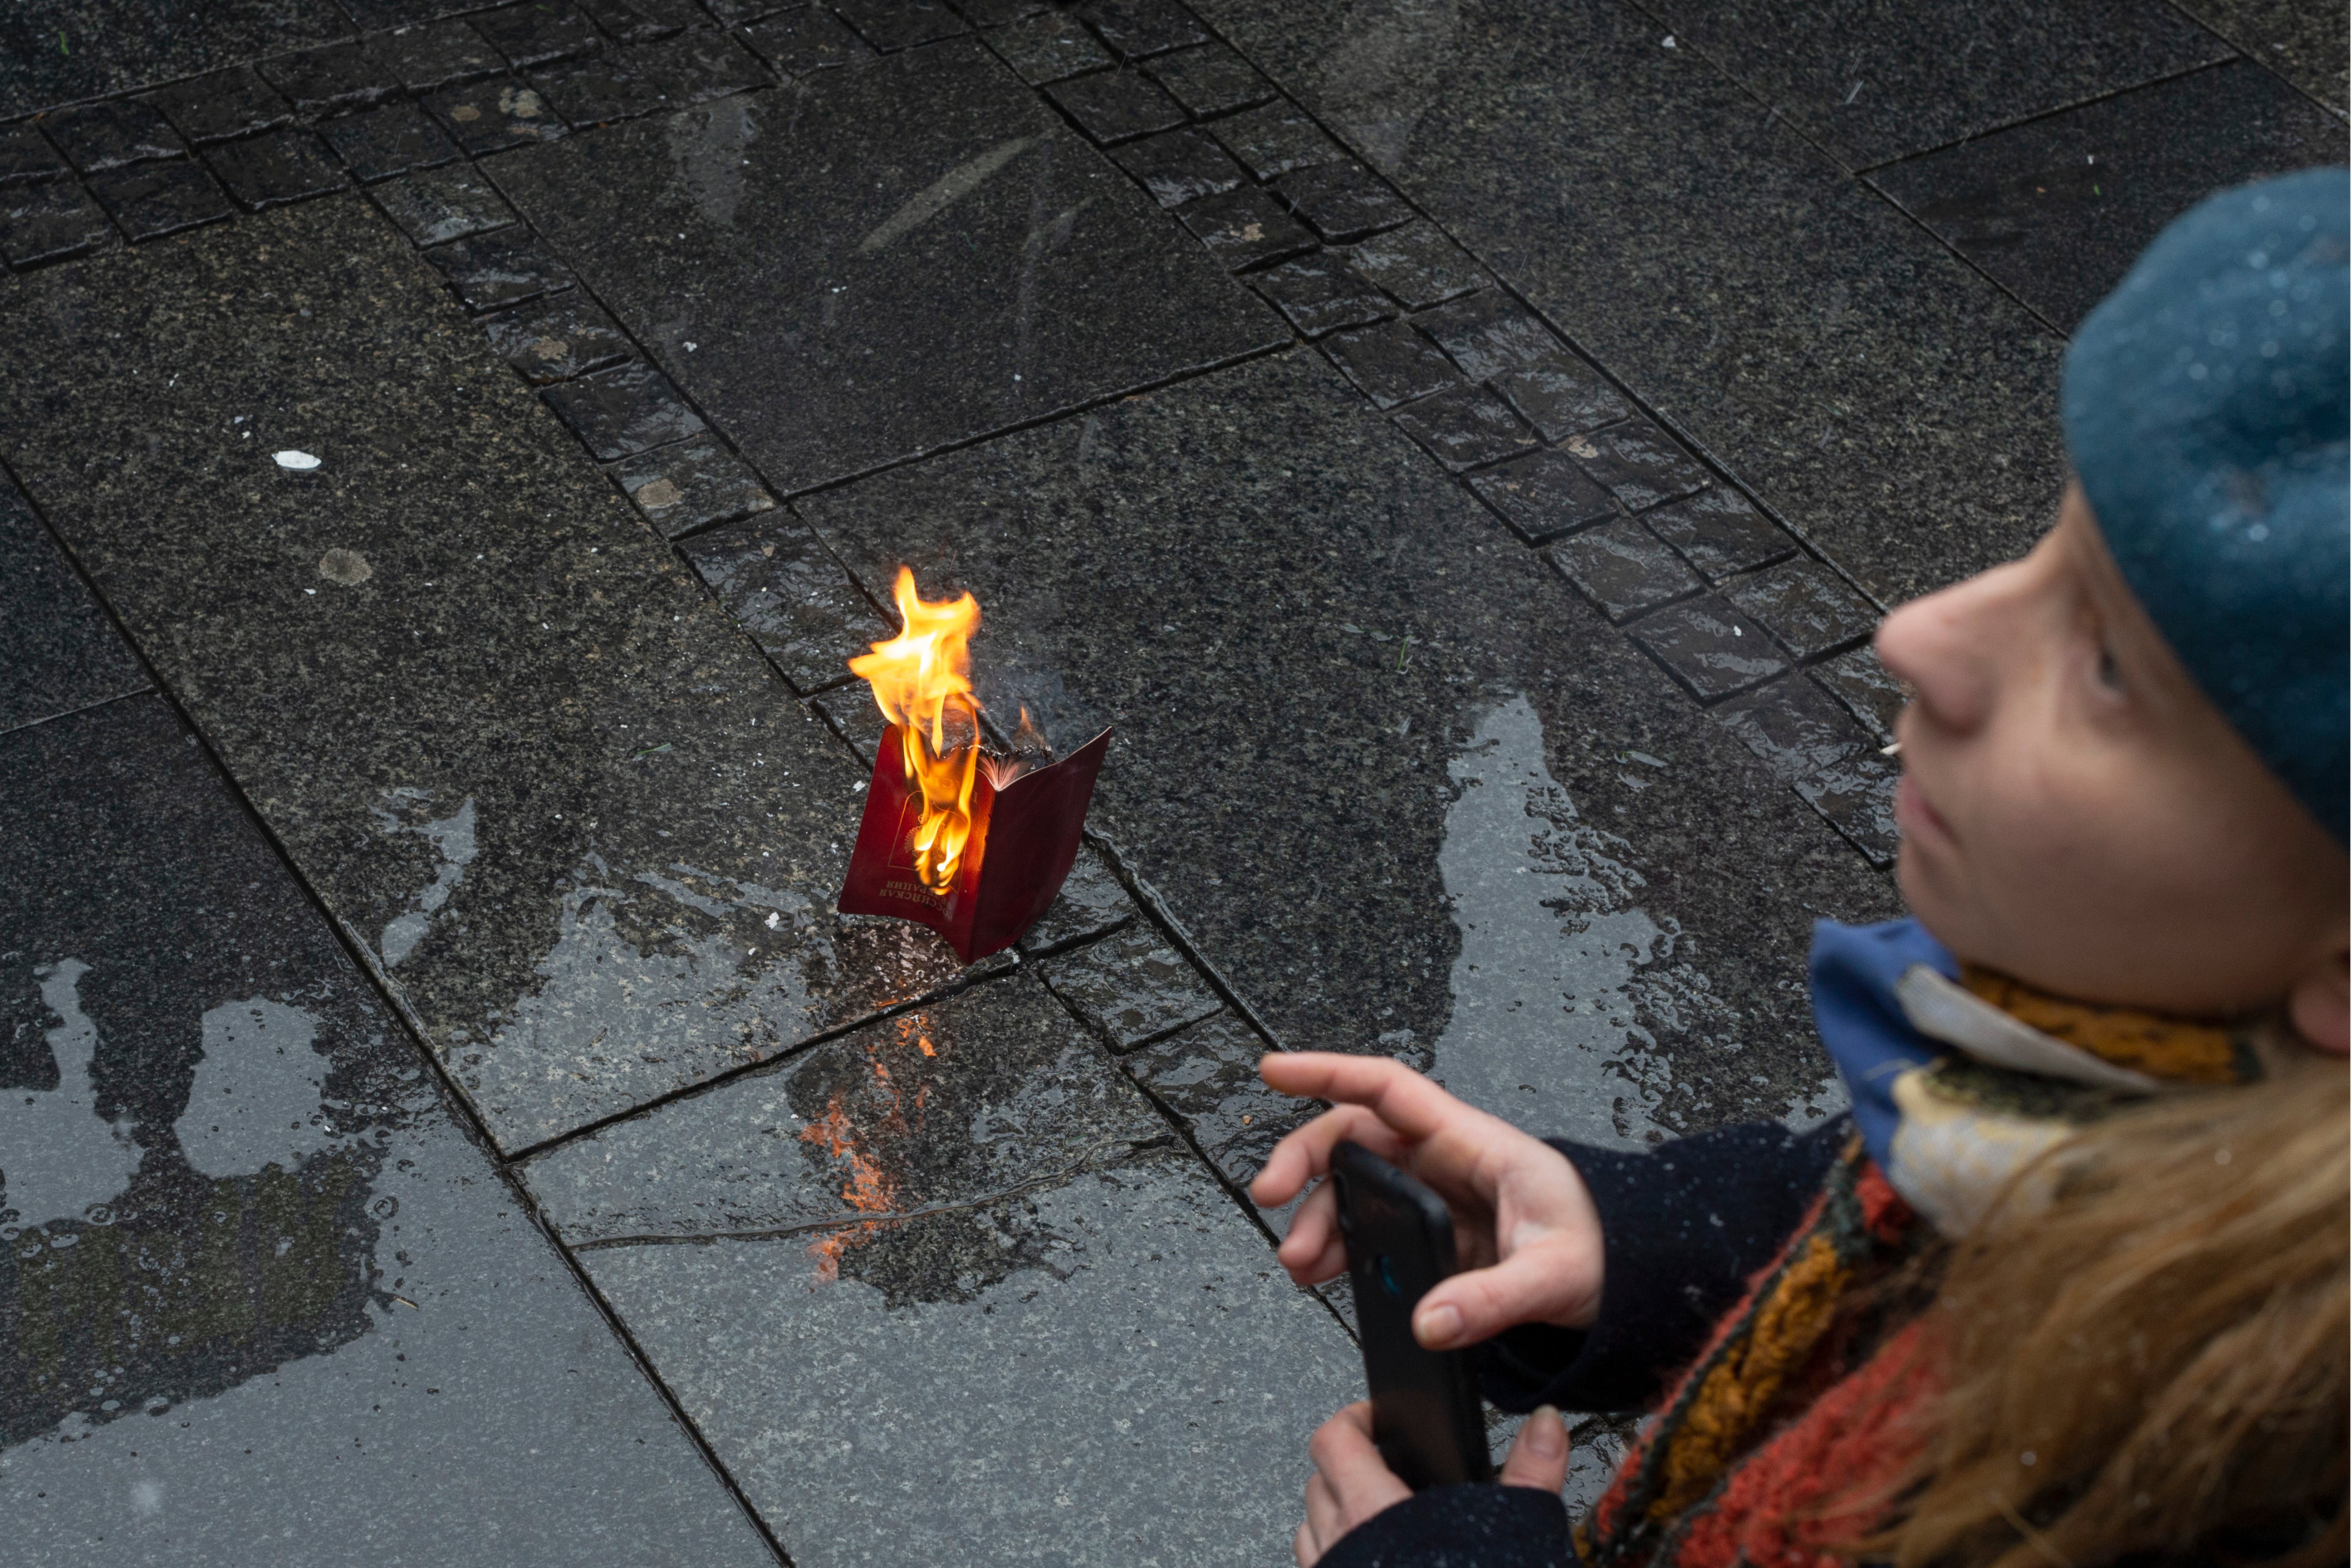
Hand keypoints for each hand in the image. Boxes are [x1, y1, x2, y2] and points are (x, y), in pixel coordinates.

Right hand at [1252, 1053, 1603, 1347]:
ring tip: (1299, 1262)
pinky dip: (1340, 1247)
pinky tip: (1323, 1272)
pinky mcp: (1433, 1234)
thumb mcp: (1556, 1274)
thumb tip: (1429, 1323)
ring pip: (1354, 1186)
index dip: (1327, 1071)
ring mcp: (1435, 1195)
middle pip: (1353, 1138)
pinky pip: (1371, 1228)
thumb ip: (1492, 1299)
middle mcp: (1444, 1159)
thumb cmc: (1604, 1250)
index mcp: (1472, 1143)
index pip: (1387, 1088)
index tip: (1273, 1070)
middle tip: (1270, 1201)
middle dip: (1304, 1164)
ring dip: (1318, 1217)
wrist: (1629, 1276)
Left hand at [1294, 1401, 1571, 1565]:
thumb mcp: (1511, 1532)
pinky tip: (1377, 1564)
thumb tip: (1545, 1426)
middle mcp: (1339, 1547)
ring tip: (1377, 1511)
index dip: (1353, 1418)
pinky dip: (1338, 1556)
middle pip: (1318, 1480)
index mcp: (1373, 1514)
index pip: (1334, 1440)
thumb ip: (1530, 1474)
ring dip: (1336, 1512)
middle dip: (1347, 1464)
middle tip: (1385, 1462)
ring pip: (1311, 1528)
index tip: (1376, 1415)